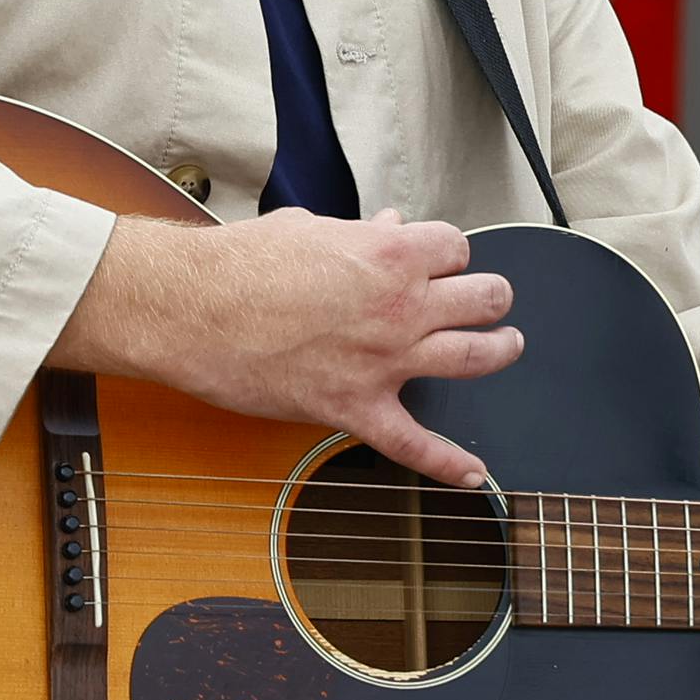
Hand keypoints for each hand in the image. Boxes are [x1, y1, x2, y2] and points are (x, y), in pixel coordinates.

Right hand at [62, 208, 520, 489]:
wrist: (193, 308)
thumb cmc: (241, 263)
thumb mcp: (309, 229)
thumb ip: (358, 233)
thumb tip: (387, 225)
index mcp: (389, 253)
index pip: (455, 247)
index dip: (448, 254)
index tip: (439, 261)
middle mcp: (400, 305)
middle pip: (482, 298)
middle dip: (490, 297)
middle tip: (488, 300)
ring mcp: (384, 359)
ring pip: (474, 357)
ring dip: (499, 350)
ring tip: (507, 346)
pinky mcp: (355, 406)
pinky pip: (414, 443)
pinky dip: (447, 463)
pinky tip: (473, 474)